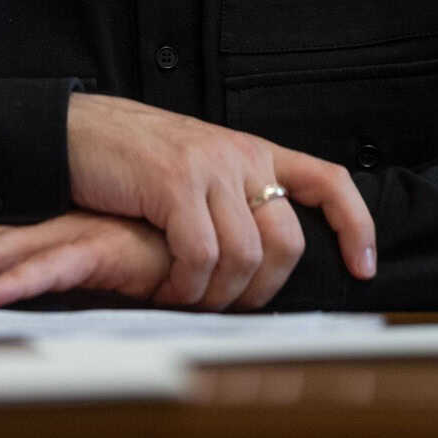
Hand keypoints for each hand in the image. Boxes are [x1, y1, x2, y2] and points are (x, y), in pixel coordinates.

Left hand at [0, 212, 170, 310]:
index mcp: (40, 238)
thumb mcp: (92, 283)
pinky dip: (15, 280)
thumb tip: (16, 324)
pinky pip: (50, 265)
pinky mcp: (100, 248)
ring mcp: (69, 236)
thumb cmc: (154, 260)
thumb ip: (57, 294)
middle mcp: (46, 232)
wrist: (209, 238)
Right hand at [65, 93, 375, 308]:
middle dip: (263, 290)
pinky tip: (167, 289)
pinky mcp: (174, 183)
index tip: (364, 268)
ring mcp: (208, 166)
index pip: (328, 180)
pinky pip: (201, 256)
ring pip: (245, 256)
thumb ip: (231, 198)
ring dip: (217, 295)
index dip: (356, 226)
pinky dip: (187, 286)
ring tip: (187, 299)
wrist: (73, 131)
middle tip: (227, 306)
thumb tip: (260, 258)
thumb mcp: (195, 169)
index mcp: (251, 150)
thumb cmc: (128, 161)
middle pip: (287, 242)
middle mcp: (238, 154)